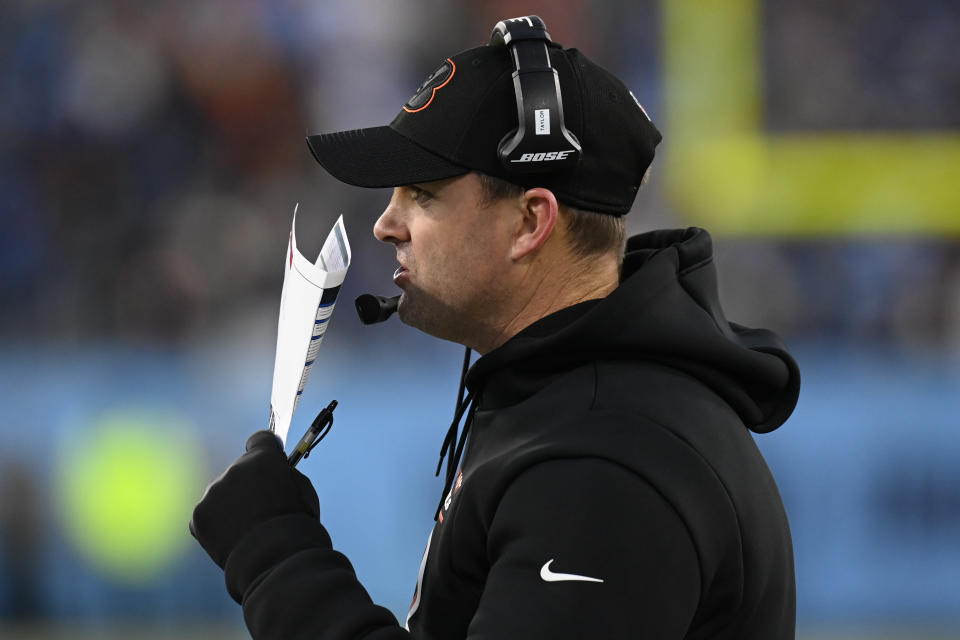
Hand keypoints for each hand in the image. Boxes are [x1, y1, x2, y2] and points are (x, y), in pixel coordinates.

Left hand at [190, 430, 319, 569]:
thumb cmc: (296, 525)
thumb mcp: (303, 491)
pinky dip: (217, 524)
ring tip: (249, 529)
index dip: (266, 450)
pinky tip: (233, 538)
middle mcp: (235, 469)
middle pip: (240, 469)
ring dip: (232, 504)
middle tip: (262, 508)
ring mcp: (213, 492)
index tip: (269, 463)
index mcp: (264, 458)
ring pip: (223, 493)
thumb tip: (276, 474)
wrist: (274, 558)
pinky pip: (208, 514)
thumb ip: (285, 476)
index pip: (260, 439)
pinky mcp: (198, 516)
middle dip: (250, 484)